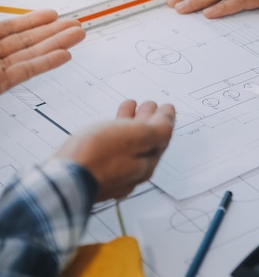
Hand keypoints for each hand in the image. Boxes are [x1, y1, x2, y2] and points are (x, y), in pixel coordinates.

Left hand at [0, 10, 84, 93]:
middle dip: (53, 32)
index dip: (32, 21)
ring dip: (56, 44)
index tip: (52, 15)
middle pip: (25, 41)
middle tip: (74, 25)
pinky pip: (25, 72)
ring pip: (30, 55)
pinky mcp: (0, 84)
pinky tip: (63, 55)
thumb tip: (4, 19)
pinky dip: (45, 63)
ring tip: (78, 35)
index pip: (9, 29)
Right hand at [55, 100, 175, 200]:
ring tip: (129, 107)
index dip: (165, 119)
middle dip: (149, 120)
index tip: (167, 107)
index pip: (162, 138)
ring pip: (127, 144)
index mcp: (146, 164)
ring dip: (131, 123)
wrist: (61, 180)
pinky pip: (111, 148)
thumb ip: (157, 129)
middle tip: (150, 105)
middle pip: (146, 142)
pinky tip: (107, 125)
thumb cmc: (97, 157)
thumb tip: (169, 120)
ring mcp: (112, 174)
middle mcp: (132, 173)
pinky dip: (114, 132)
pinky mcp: (94, 171)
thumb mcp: (136, 136)